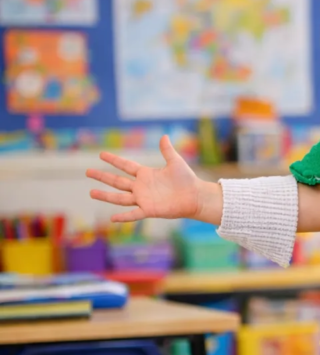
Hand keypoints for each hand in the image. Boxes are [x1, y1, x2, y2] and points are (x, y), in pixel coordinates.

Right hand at [87, 135, 206, 221]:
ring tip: (91, 192)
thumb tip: (164, 136)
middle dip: (103, 177)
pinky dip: (123, 217)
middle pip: (117, 181)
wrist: (196, 196)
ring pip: (120, 198)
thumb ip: (167, 150)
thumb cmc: (187, 179)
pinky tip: (112, 218)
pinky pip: (134, 214)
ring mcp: (144, 199)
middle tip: (87, 171)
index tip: (101, 154)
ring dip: (106, 196)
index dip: (114, 160)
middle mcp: (141, 187)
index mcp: (146, 174)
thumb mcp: (175, 162)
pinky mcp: (150, 210)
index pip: (126, 166)